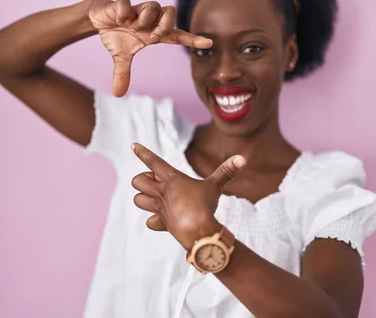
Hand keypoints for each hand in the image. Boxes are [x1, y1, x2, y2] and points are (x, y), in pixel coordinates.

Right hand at [88, 0, 212, 96]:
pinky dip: (124, 13)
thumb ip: (123, 73)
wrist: (101, 18)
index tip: (209, 42)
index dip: (193, 40)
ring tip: (130, 26)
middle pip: (171, 13)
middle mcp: (150, 19)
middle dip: (163, 25)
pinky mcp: (123, 3)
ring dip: (144, 20)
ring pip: (153, 5)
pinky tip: (119, 20)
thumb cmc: (118, 35)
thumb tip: (118, 95)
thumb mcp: (121, 56)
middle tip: (150, 34)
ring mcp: (137, 10)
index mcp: (153, 32)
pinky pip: (129, 4)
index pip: (178, 36)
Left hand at [130, 143, 245, 249]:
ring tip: (155, 198)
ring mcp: (160, 208)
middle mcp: (162, 192)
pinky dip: (154, 220)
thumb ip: (226, 172)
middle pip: (137, 180)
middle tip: (156, 182)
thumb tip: (242, 158)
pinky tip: (163, 219)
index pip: (153, 161)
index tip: (133, 145)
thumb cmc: (205, 205)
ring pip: (137, 199)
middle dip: (142, 180)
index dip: (142, 152)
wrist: (199, 230)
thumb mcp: (216, 186)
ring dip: (143, 198)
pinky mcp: (162, 223)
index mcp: (172, 178)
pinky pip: (150, 221)